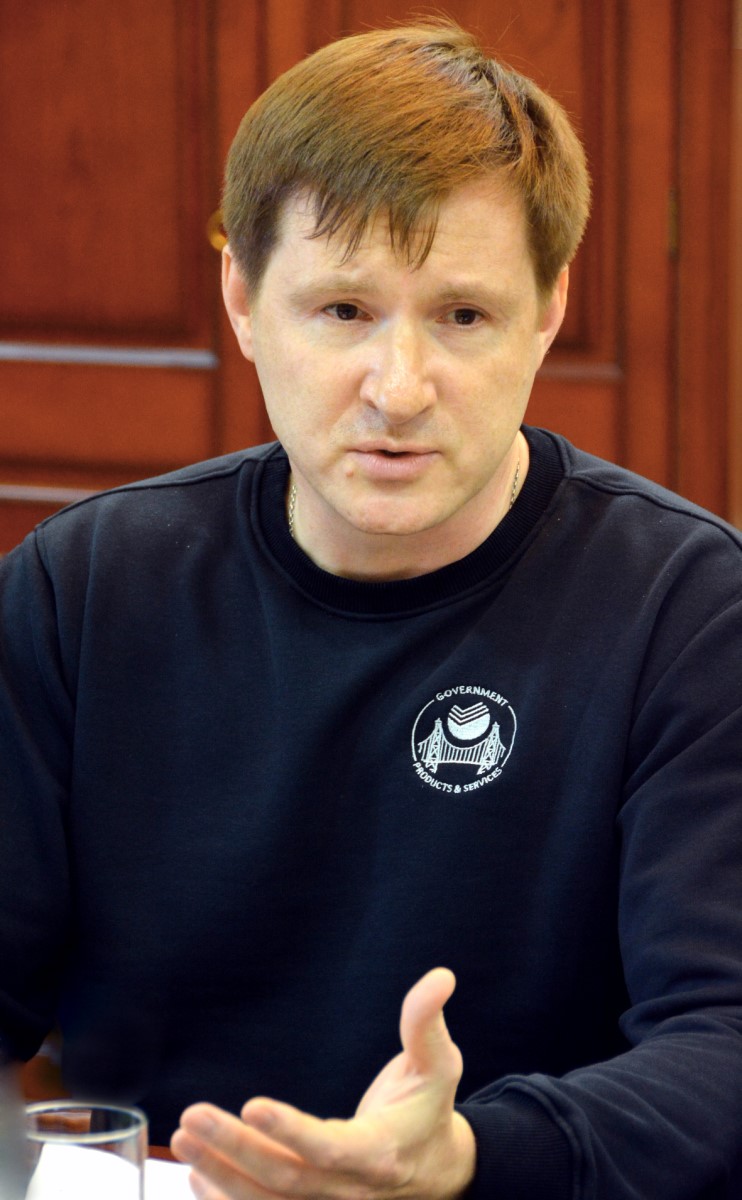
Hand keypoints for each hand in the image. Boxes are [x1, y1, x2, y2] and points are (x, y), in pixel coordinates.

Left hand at [170, 967, 475, 1199]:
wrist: (435, 1170)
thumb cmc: (428, 1108)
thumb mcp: (438, 1064)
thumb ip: (427, 1023)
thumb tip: (441, 977)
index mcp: (380, 1153)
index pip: (330, 1148)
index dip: (291, 1131)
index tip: (252, 1105)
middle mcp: (351, 1191)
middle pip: (285, 1179)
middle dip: (235, 1149)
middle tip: (190, 1118)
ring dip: (220, 1174)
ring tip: (181, 1138)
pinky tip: (194, 1174)